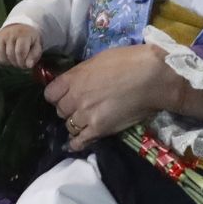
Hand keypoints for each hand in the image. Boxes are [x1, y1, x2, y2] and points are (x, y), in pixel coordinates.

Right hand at [0, 23, 43, 68]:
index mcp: (23, 34)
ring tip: (14, 59)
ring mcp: (0, 36)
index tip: (25, 64)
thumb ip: (34, 56)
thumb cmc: (29, 39)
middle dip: (16, 63)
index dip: (22, 62)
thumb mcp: (37, 46)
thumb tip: (28, 65)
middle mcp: (10, 34)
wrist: (19, 27)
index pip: (20, 52)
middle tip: (20, 62)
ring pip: (1, 57)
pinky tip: (7, 57)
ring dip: (8, 62)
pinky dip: (1, 60)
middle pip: (10, 55)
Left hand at [44, 44, 202, 151]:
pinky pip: (80, 141)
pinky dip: (77, 143)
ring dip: (77, 124)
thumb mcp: (99, 60)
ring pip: (69, 126)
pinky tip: (77, 143)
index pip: (50, 94)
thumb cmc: (130, 61)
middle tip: (83, 107)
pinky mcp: (99, 129)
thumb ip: (83, 74)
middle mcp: (74, 97)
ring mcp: (85, 115)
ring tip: (88, 122)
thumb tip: (80, 81)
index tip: (66, 96)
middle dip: (69, 109)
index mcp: (73, 78)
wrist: (152, 77)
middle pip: (60, 111)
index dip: (58, 96)